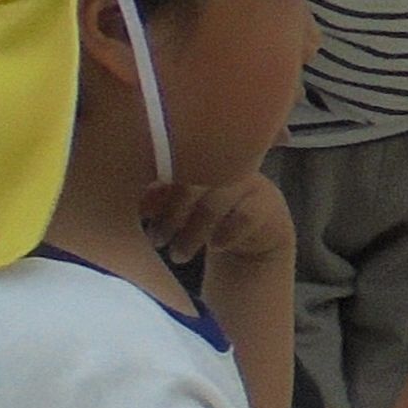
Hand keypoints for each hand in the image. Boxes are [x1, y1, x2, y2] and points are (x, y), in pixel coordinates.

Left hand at [140, 170, 292, 283]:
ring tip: (177, 256)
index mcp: (201, 151)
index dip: (155, 186)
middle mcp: (227, 159)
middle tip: (157, 241)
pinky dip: (224, 234)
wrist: (252, 236)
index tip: (141, 212)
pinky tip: (214, 247)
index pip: (173, 158)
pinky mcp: (268, 205)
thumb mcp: (176, 206)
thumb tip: (138, 202)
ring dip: (193, 232)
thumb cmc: (205, 213)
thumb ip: (157, 197)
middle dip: (171, 214)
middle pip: (193, 178)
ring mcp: (250, 180)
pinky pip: (244, 216)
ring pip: (216, 199)